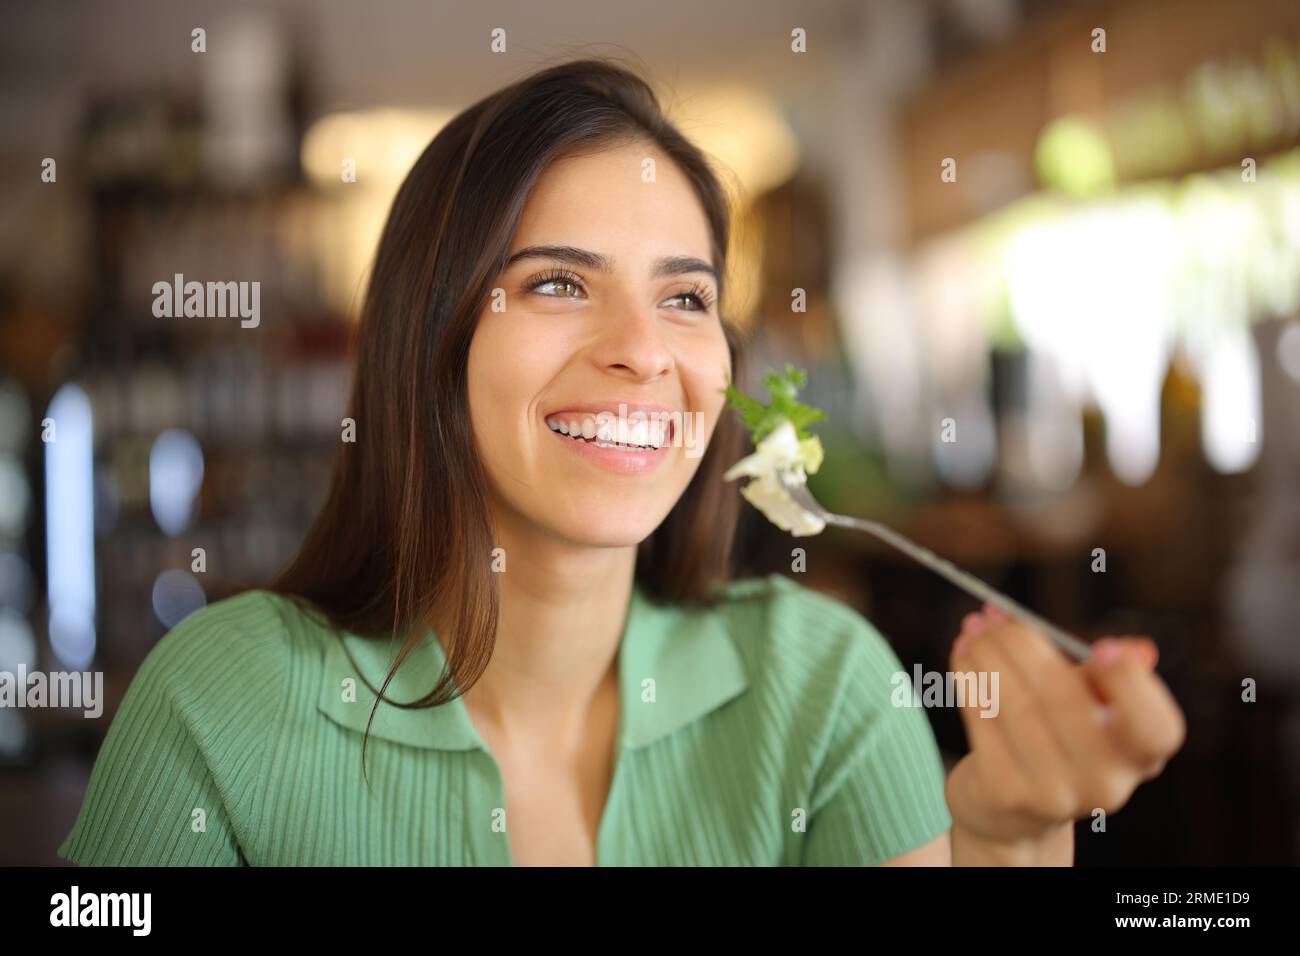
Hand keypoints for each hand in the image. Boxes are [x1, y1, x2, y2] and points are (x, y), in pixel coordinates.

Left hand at [944, 603, 1185, 864]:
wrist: (1013, 811)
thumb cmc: (1058, 737)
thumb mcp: (1092, 706)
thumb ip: (1108, 674)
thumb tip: (1136, 649)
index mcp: (1140, 755)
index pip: (1155, 727)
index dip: (1130, 686)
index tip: (1101, 647)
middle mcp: (1106, 784)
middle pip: (1065, 699)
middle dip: (1022, 645)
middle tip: (994, 615)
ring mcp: (1055, 794)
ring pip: (1017, 705)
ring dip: (988, 656)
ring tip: (974, 629)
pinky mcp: (1007, 793)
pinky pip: (983, 721)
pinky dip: (969, 680)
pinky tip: (962, 656)